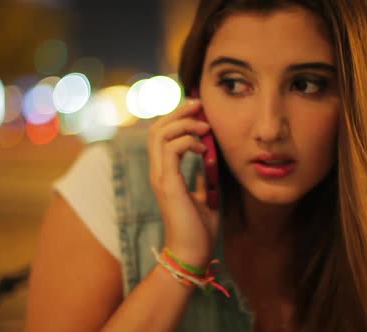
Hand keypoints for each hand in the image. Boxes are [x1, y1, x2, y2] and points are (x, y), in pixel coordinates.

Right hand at [148, 99, 219, 266]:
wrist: (193, 252)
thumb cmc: (199, 227)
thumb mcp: (205, 195)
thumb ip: (203, 176)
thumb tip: (210, 158)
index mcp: (164, 172)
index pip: (161, 134)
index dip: (177, 117)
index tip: (199, 110)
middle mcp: (158, 171)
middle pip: (156, 128)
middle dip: (178, 112)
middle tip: (200, 106)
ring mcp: (160, 177)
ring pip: (160, 134)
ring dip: (184, 124)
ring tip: (205, 128)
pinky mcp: (168, 184)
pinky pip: (172, 150)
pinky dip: (188, 142)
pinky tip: (203, 149)